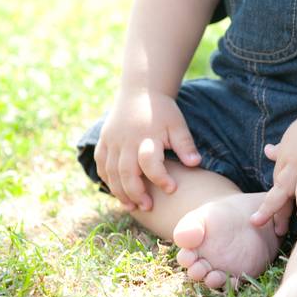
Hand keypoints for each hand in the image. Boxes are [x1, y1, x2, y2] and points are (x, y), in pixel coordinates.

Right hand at [94, 90, 200, 210]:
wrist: (140, 90)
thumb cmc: (163, 111)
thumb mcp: (178, 124)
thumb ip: (185, 144)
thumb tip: (195, 163)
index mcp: (146, 136)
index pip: (150, 162)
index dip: (161, 178)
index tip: (172, 189)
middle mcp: (126, 140)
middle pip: (126, 172)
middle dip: (135, 193)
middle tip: (147, 207)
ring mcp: (112, 140)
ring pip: (111, 172)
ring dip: (119, 191)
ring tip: (131, 206)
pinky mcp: (104, 140)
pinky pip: (101, 163)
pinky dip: (106, 179)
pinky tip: (116, 190)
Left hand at [250, 110, 296, 226]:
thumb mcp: (296, 135)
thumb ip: (282, 147)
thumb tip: (268, 151)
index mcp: (285, 156)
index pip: (277, 183)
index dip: (273, 201)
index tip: (269, 218)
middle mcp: (289, 160)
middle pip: (276, 189)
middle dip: (267, 209)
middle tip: (258, 224)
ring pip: (284, 190)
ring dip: (279, 210)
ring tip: (279, 230)